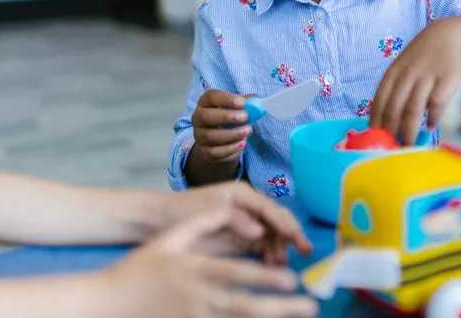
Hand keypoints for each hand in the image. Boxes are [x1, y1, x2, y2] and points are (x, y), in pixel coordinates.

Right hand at [106, 207, 318, 317]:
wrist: (107, 304)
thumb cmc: (138, 270)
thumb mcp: (168, 240)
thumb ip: (201, 224)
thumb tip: (229, 211)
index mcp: (194, 271)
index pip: (237, 273)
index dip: (265, 276)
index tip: (291, 279)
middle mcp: (198, 298)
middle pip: (246, 305)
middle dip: (280, 307)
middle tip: (309, 306)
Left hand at [159, 182, 313, 264]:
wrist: (157, 222)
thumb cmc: (181, 211)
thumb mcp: (210, 211)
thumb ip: (236, 219)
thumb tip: (261, 233)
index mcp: (243, 194)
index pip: (272, 208)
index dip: (286, 223)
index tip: (297, 237)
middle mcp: (248, 207)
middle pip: (277, 221)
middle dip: (290, 235)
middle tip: (303, 251)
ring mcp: (245, 224)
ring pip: (272, 236)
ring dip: (280, 248)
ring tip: (280, 263)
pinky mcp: (240, 241)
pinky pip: (262, 248)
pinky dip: (269, 256)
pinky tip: (271, 265)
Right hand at [191, 89, 253, 163]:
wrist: (222, 143)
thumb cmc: (229, 120)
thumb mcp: (237, 109)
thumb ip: (246, 104)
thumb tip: (256, 101)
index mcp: (206, 103)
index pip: (211, 97)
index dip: (226, 98)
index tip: (242, 103)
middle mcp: (198, 118)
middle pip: (206, 116)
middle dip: (226, 116)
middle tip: (245, 117)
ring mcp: (199, 136)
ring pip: (210, 136)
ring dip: (231, 134)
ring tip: (247, 131)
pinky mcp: (204, 152)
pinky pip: (214, 152)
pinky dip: (229, 149)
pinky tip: (242, 143)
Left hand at [369, 18, 460, 145]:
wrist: (449, 35)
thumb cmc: (422, 57)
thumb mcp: (403, 68)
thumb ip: (394, 90)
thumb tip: (383, 123)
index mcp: (393, 73)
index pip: (379, 102)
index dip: (376, 124)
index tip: (375, 141)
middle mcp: (407, 75)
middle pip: (394, 109)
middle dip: (391, 133)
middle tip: (391, 151)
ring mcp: (427, 77)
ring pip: (413, 110)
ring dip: (409, 132)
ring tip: (408, 146)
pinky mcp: (446, 80)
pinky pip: (436, 104)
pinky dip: (431, 119)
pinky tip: (429, 128)